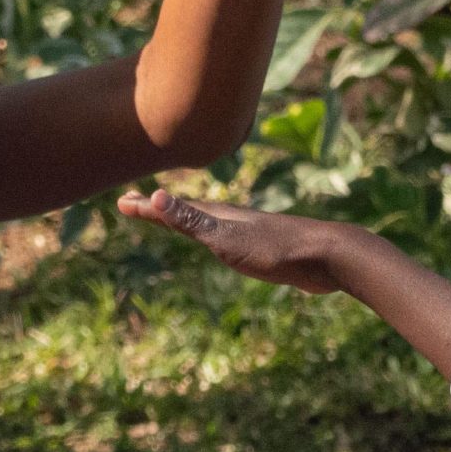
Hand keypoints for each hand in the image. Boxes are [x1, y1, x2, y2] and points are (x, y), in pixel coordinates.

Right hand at [117, 190, 353, 294]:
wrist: (328, 257)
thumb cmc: (276, 249)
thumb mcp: (226, 238)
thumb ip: (192, 220)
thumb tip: (156, 195)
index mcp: (219, 216)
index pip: (174, 208)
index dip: (148, 206)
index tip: (122, 201)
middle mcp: (231, 220)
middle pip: (188, 212)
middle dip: (162, 208)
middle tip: (137, 204)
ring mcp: (249, 233)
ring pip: (208, 223)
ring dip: (185, 220)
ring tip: (172, 219)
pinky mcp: (264, 249)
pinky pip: (227, 239)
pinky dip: (211, 236)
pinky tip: (222, 243)